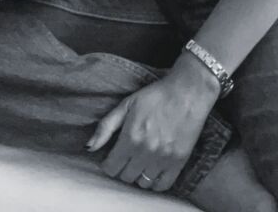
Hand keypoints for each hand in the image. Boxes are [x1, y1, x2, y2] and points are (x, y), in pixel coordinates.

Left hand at [86, 66, 219, 191]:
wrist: (188, 92)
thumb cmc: (157, 95)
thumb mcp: (127, 104)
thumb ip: (106, 126)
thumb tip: (89, 148)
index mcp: (131, 137)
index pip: (111, 168)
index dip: (109, 163)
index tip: (113, 156)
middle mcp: (145, 151)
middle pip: (125, 177)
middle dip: (123, 167)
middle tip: (128, 156)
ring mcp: (163, 159)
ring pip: (142, 183)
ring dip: (139, 174)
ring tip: (141, 161)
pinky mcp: (178, 162)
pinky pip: (161, 186)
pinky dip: (155, 182)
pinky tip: (154, 169)